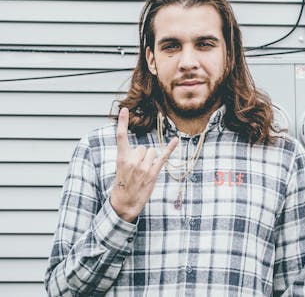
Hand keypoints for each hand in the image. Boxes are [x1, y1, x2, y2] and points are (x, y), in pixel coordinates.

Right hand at [110, 107, 177, 221]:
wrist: (124, 204)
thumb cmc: (122, 186)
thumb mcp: (120, 169)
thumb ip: (128, 157)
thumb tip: (142, 150)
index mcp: (121, 158)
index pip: (121, 137)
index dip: (123, 122)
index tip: (125, 109)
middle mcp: (132, 161)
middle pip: (143, 147)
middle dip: (142, 156)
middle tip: (136, 170)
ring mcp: (143, 167)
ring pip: (152, 152)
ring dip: (150, 160)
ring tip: (144, 173)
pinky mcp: (153, 173)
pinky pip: (163, 157)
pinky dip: (170, 148)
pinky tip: (176, 140)